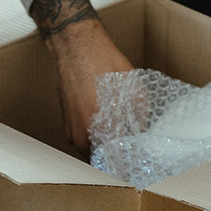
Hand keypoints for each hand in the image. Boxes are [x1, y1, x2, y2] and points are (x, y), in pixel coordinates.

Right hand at [30, 0, 133, 156]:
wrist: (78, 46)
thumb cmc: (106, 66)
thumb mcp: (135, 96)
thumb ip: (139, 122)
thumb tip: (143, 136)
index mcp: (100, 136)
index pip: (116, 165)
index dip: (130, 164)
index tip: (141, 162)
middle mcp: (82, 139)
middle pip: (103, 159)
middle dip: (118, 157)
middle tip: (135, 151)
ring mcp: (71, 131)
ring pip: (93, 148)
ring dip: (107, 145)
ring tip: (124, 137)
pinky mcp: (67, 121)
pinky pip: (85, 135)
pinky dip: (97, 134)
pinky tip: (110, 122)